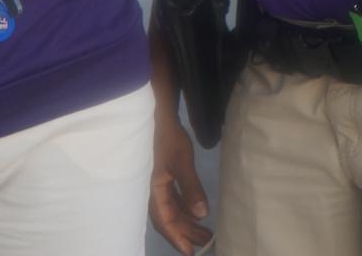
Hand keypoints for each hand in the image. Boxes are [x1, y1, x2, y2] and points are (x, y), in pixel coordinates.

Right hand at [149, 106, 211, 254]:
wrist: (162, 119)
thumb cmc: (170, 140)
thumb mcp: (183, 163)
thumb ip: (191, 188)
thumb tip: (202, 214)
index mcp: (156, 190)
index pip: (165, 221)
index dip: (177, 238)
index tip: (190, 252)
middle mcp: (156, 192)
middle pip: (169, 219)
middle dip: (185, 233)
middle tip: (204, 244)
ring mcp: (161, 186)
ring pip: (173, 211)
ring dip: (187, 223)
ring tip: (205, 233)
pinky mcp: (166, 179)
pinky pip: (175, 202)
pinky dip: (186, 210)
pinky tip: (197, 214)